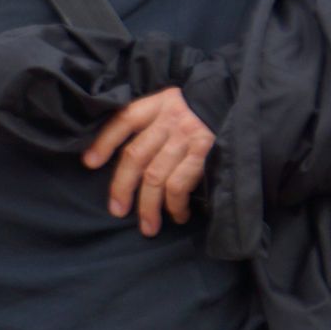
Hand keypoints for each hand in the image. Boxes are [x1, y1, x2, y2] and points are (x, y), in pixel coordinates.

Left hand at [81, 87, 212, 236]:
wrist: (241, 105)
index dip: (104, 141)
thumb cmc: (204, 111)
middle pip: (135, 155)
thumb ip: (154, 121)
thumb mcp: (176, 103)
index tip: (89, 162)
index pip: (124, 120)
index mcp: (159, 104)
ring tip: (148, 226)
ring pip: (155, 176)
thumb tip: (127, 157)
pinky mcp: (205, 153)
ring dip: (148, 206)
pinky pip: (179, 185)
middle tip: (117, 210)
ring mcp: (187, 137)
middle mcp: (170, 119)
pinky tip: (176, 215)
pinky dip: (174, 205)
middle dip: (122, 186)